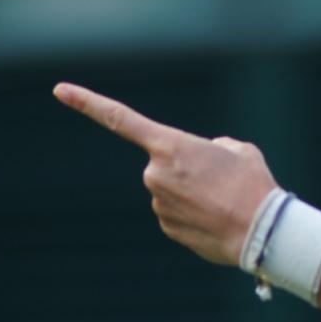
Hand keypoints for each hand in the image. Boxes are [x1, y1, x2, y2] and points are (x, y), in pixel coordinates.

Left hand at [53, 82, 277, 265]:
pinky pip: (177, 212)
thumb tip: (206, 157)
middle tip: (220, 178)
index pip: (121, 119)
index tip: (59, 90)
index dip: (87, 103)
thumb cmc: (253, 184)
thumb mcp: (238, 150)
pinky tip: (217, 216)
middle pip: (165, 162)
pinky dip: (195, 213)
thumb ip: (213, 147)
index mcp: (171, 146)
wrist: (261, 231)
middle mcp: (156, 173)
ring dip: (194, 191)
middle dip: (188, 167)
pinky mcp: (166, 227)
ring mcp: (159, 204)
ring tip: (224, 199)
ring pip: (172, 189)